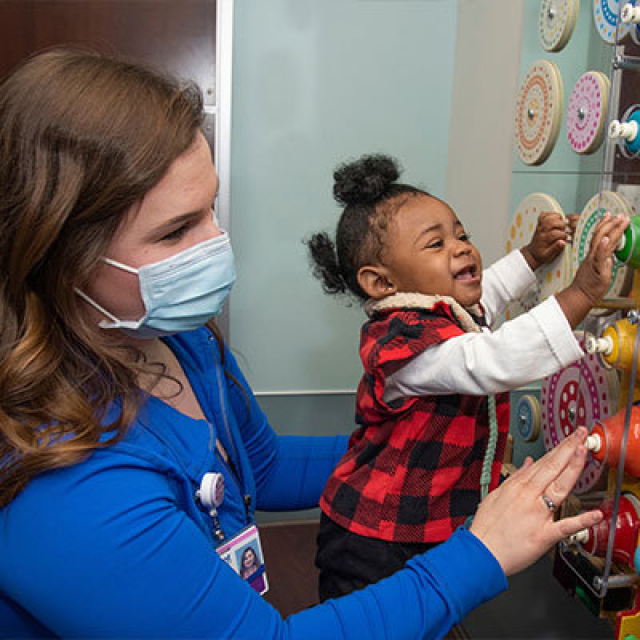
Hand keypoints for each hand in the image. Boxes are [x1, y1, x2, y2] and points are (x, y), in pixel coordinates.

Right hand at [470, 427, 602, 576]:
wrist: (480, 552)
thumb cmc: (487, 527)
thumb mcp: (497, 495)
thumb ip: (516, 478)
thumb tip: (529, 463)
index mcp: (517, 487)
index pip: (542, 463)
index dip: (559, 449)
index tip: (570, 438)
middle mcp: (528, 497)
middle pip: (552, 468)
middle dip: (568, 449)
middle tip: (580, 435)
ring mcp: (536, 515)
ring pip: (558, 488)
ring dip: (573, 469)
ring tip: (583, 453)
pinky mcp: (543, 535)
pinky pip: (564, 526)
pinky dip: (581, 521)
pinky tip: (595, 514)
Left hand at [521, 211, 569, 269]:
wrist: (531, 253)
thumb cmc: (541, 255)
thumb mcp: (548, 255)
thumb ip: (555, 248)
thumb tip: (563, 242)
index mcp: (544, 239)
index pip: (555, 233)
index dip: (563, 235)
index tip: (565, 238)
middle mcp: (541, 231)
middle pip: (551, 223)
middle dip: (561, 225)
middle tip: (565, 229)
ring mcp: (540, 226)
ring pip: (548, 217)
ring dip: (557, 218)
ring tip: (561, 223)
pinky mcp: (539, 224)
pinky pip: (543, 215)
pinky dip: (550, 214)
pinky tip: (555, 218)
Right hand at [555, 213, 628, 327]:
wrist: (579, 296)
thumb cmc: (587, 285)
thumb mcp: (595, 269)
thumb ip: (602, 260)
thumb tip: (609, 255)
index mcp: (593, 255)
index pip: (598, 236)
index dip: (604, 225)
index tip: (610, 215)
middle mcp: (593, 256)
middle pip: (601, 236)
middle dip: (612, 224)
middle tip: (620, 215)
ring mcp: (595, 262)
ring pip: (603, 243)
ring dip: (612, 231)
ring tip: (620, 221)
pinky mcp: (597, 270)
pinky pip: (599, 257)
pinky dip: (602, 248)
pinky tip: (606, 240)